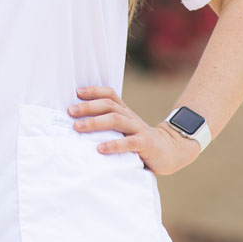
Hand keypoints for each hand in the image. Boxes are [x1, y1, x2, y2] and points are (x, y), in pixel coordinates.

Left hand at [67, 86, 199, 175]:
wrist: (171, 150)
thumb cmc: (140, 141)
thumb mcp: (125, 130)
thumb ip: (109, 127)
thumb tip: (79, 125)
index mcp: (125, 112)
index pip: (110, 95)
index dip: (94, 91)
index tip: (77, 92)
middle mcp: (130, 117)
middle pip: (109, 105)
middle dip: (88, 107)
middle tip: (70, 112)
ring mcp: (139, 129)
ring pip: (116, 120)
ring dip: (95, 122)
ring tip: (78, 127)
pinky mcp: (145, 144)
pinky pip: (129, 142)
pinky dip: (114, 144)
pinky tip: (100, 148)